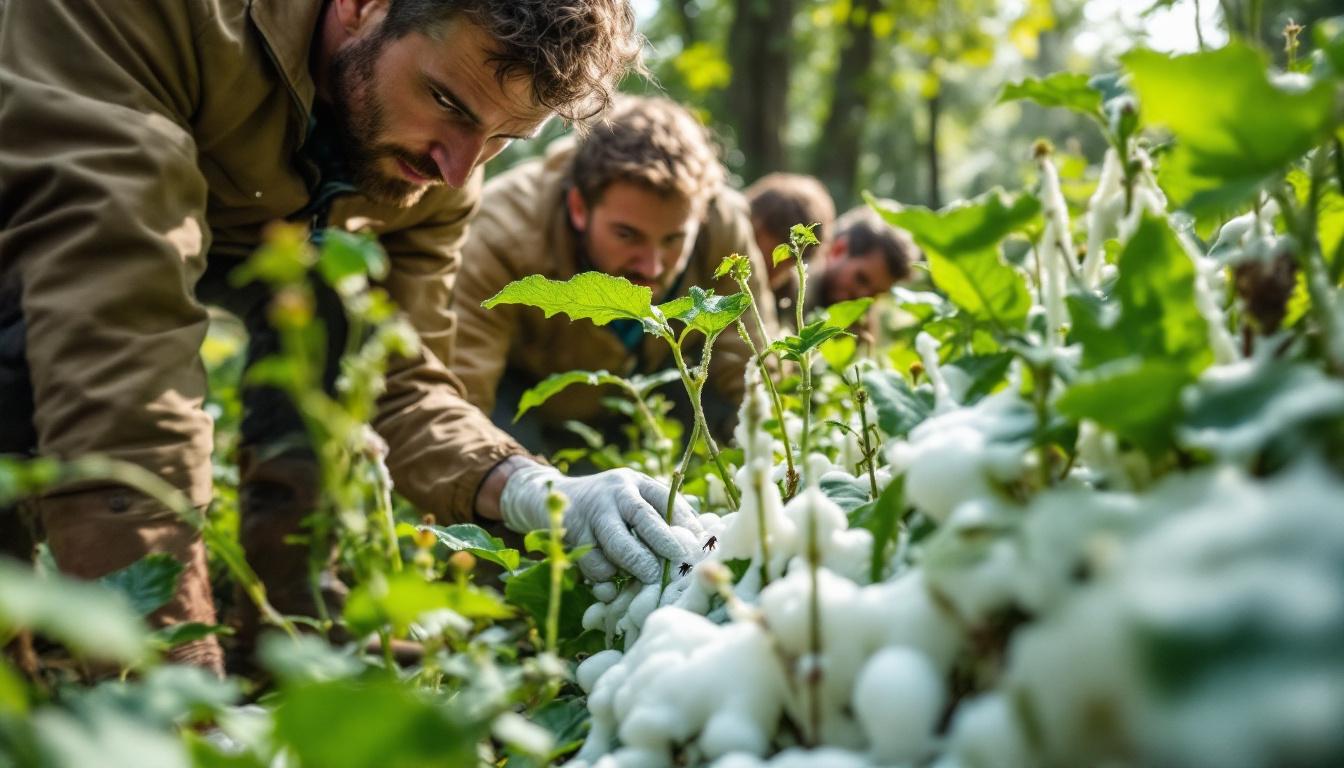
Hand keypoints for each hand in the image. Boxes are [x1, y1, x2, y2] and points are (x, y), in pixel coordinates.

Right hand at [500, 462, 701, 582]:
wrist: (547, 497)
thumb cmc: (606, 505)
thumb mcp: (632, 498)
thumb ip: (662, 514)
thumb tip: (702, 539)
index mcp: (635, 483)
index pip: (665, 500)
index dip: (685, 523)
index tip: (699, 545)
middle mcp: (614, 494)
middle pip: (643, 518)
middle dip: (662, 544)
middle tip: (677, 563)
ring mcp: (592, 514)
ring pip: (618, 546)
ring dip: (634, 566)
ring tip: (648, 576)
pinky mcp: (572, 536)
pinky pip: (595, 565)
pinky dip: (607, 579)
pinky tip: (613, 583)